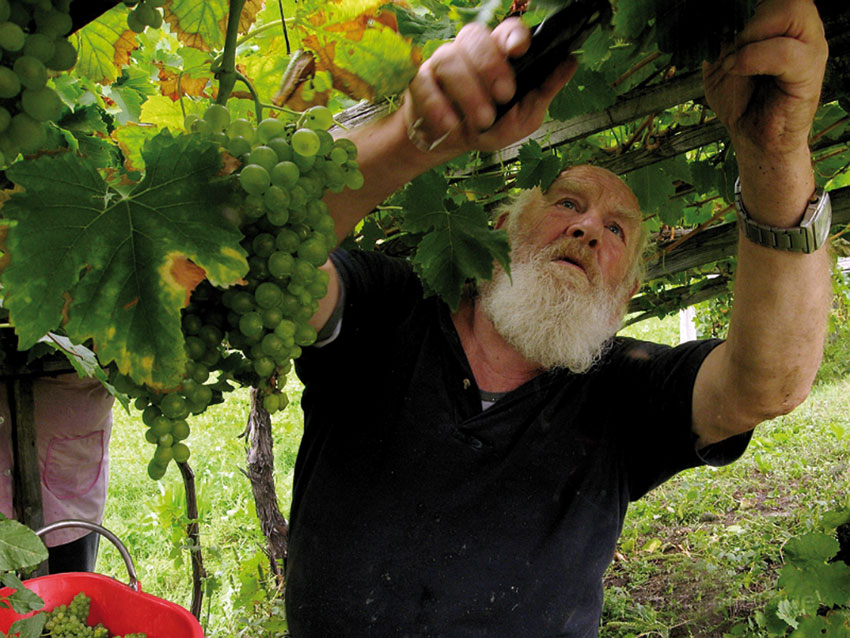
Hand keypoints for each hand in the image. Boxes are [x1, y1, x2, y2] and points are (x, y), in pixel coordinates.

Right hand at [399, 18, 576, 156]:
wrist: (448, 145)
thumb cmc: (487, 126)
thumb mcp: (522, 117)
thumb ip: (544, 92)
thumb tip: (570, 63)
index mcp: (497, 54)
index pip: (506, 30)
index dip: (513, 35)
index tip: (520, 50)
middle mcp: (468, 52)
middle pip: (474, 36)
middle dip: (491, 64)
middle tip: (504, 94)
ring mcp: (441, 65)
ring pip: (449, 59)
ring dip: (468, 91)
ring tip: (482, 120)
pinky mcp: (419, 83)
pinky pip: (423, 84)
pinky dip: (437, 105)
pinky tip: (450, 125)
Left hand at [702, 0, 827, 159]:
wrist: (753, 138)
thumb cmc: (740, 100)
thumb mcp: (721, 61)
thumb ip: (722, 37)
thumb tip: (719, 20)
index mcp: (782, 21)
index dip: (743, 8)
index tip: (726, 33)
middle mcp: (802, 27)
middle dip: (748, 19)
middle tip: (731, 48)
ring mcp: (811, 45)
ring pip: (789, 12)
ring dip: (750, 37)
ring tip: (735, 63)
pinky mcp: (811, 69)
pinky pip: (784, 51)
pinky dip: (753, 58)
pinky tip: (737, 70)